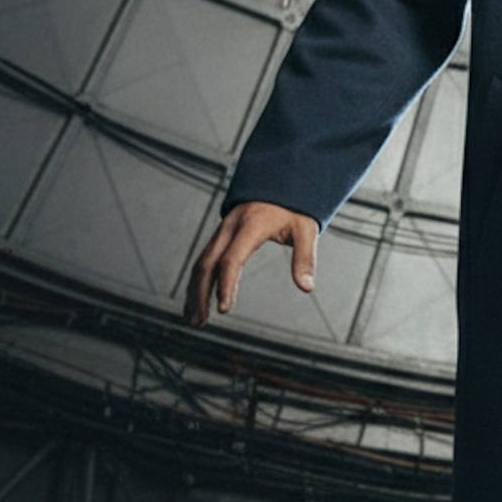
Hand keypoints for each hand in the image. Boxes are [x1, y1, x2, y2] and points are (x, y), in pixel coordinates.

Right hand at [183, 201, 318, 327]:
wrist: (279, 179)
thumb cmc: (295, 206)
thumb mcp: (306, 229)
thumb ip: (305, 258)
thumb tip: (307, 288)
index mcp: (250, 225)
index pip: (231, 259)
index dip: (226, 285)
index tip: (224, 309)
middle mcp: (230, 227)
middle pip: (207, 263)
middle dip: (201, 294)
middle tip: (200, 322)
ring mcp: (222, 231)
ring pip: (200, 263)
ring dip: (194, 292)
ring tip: (194, 320)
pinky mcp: (220, 236)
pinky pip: (203, 259)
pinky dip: (197, 282)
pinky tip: (196, 301)